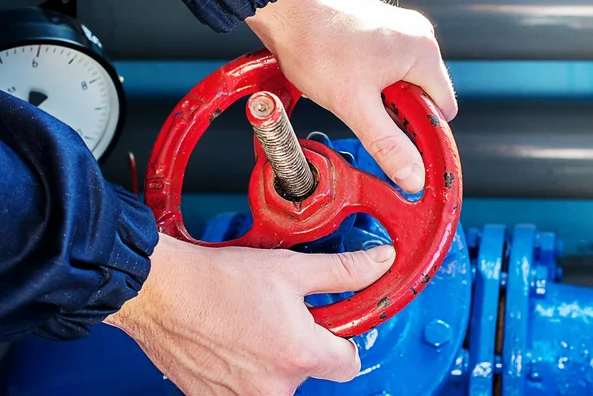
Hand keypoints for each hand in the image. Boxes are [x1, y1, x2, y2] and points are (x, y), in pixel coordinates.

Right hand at [104, 233, 393, 394]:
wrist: (160, 291)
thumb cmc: (216, 281)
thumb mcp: (290, 268)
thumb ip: (343, 271)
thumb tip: (379, 263)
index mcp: (299, 355)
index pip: (349, 363)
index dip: (342, 340)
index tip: (328, 325)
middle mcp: (274, 388)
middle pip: (311, 373)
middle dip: (303, 348)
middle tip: (281, 318)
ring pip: (277, 384)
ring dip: (272, 360)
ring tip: (252, 327)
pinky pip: (245, 391)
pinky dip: (244, 370)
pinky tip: (232, 341)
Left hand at [246, 0, 456, 192]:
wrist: (285, 11)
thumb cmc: (316, 42)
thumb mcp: (354, 106)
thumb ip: (387, 145)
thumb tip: (412, 175)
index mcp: (423, 52)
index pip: (443, 110)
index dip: (423, 133)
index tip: (403, 149)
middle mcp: (415, 38)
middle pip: (421, 97)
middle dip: (396, 115)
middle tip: (366, 116)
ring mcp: (395, 33)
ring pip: (400, 84)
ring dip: (379, 100)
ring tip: (351, 94)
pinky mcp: (375, 34)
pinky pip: (384, 70)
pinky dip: (369, 85)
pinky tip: (346, 82)